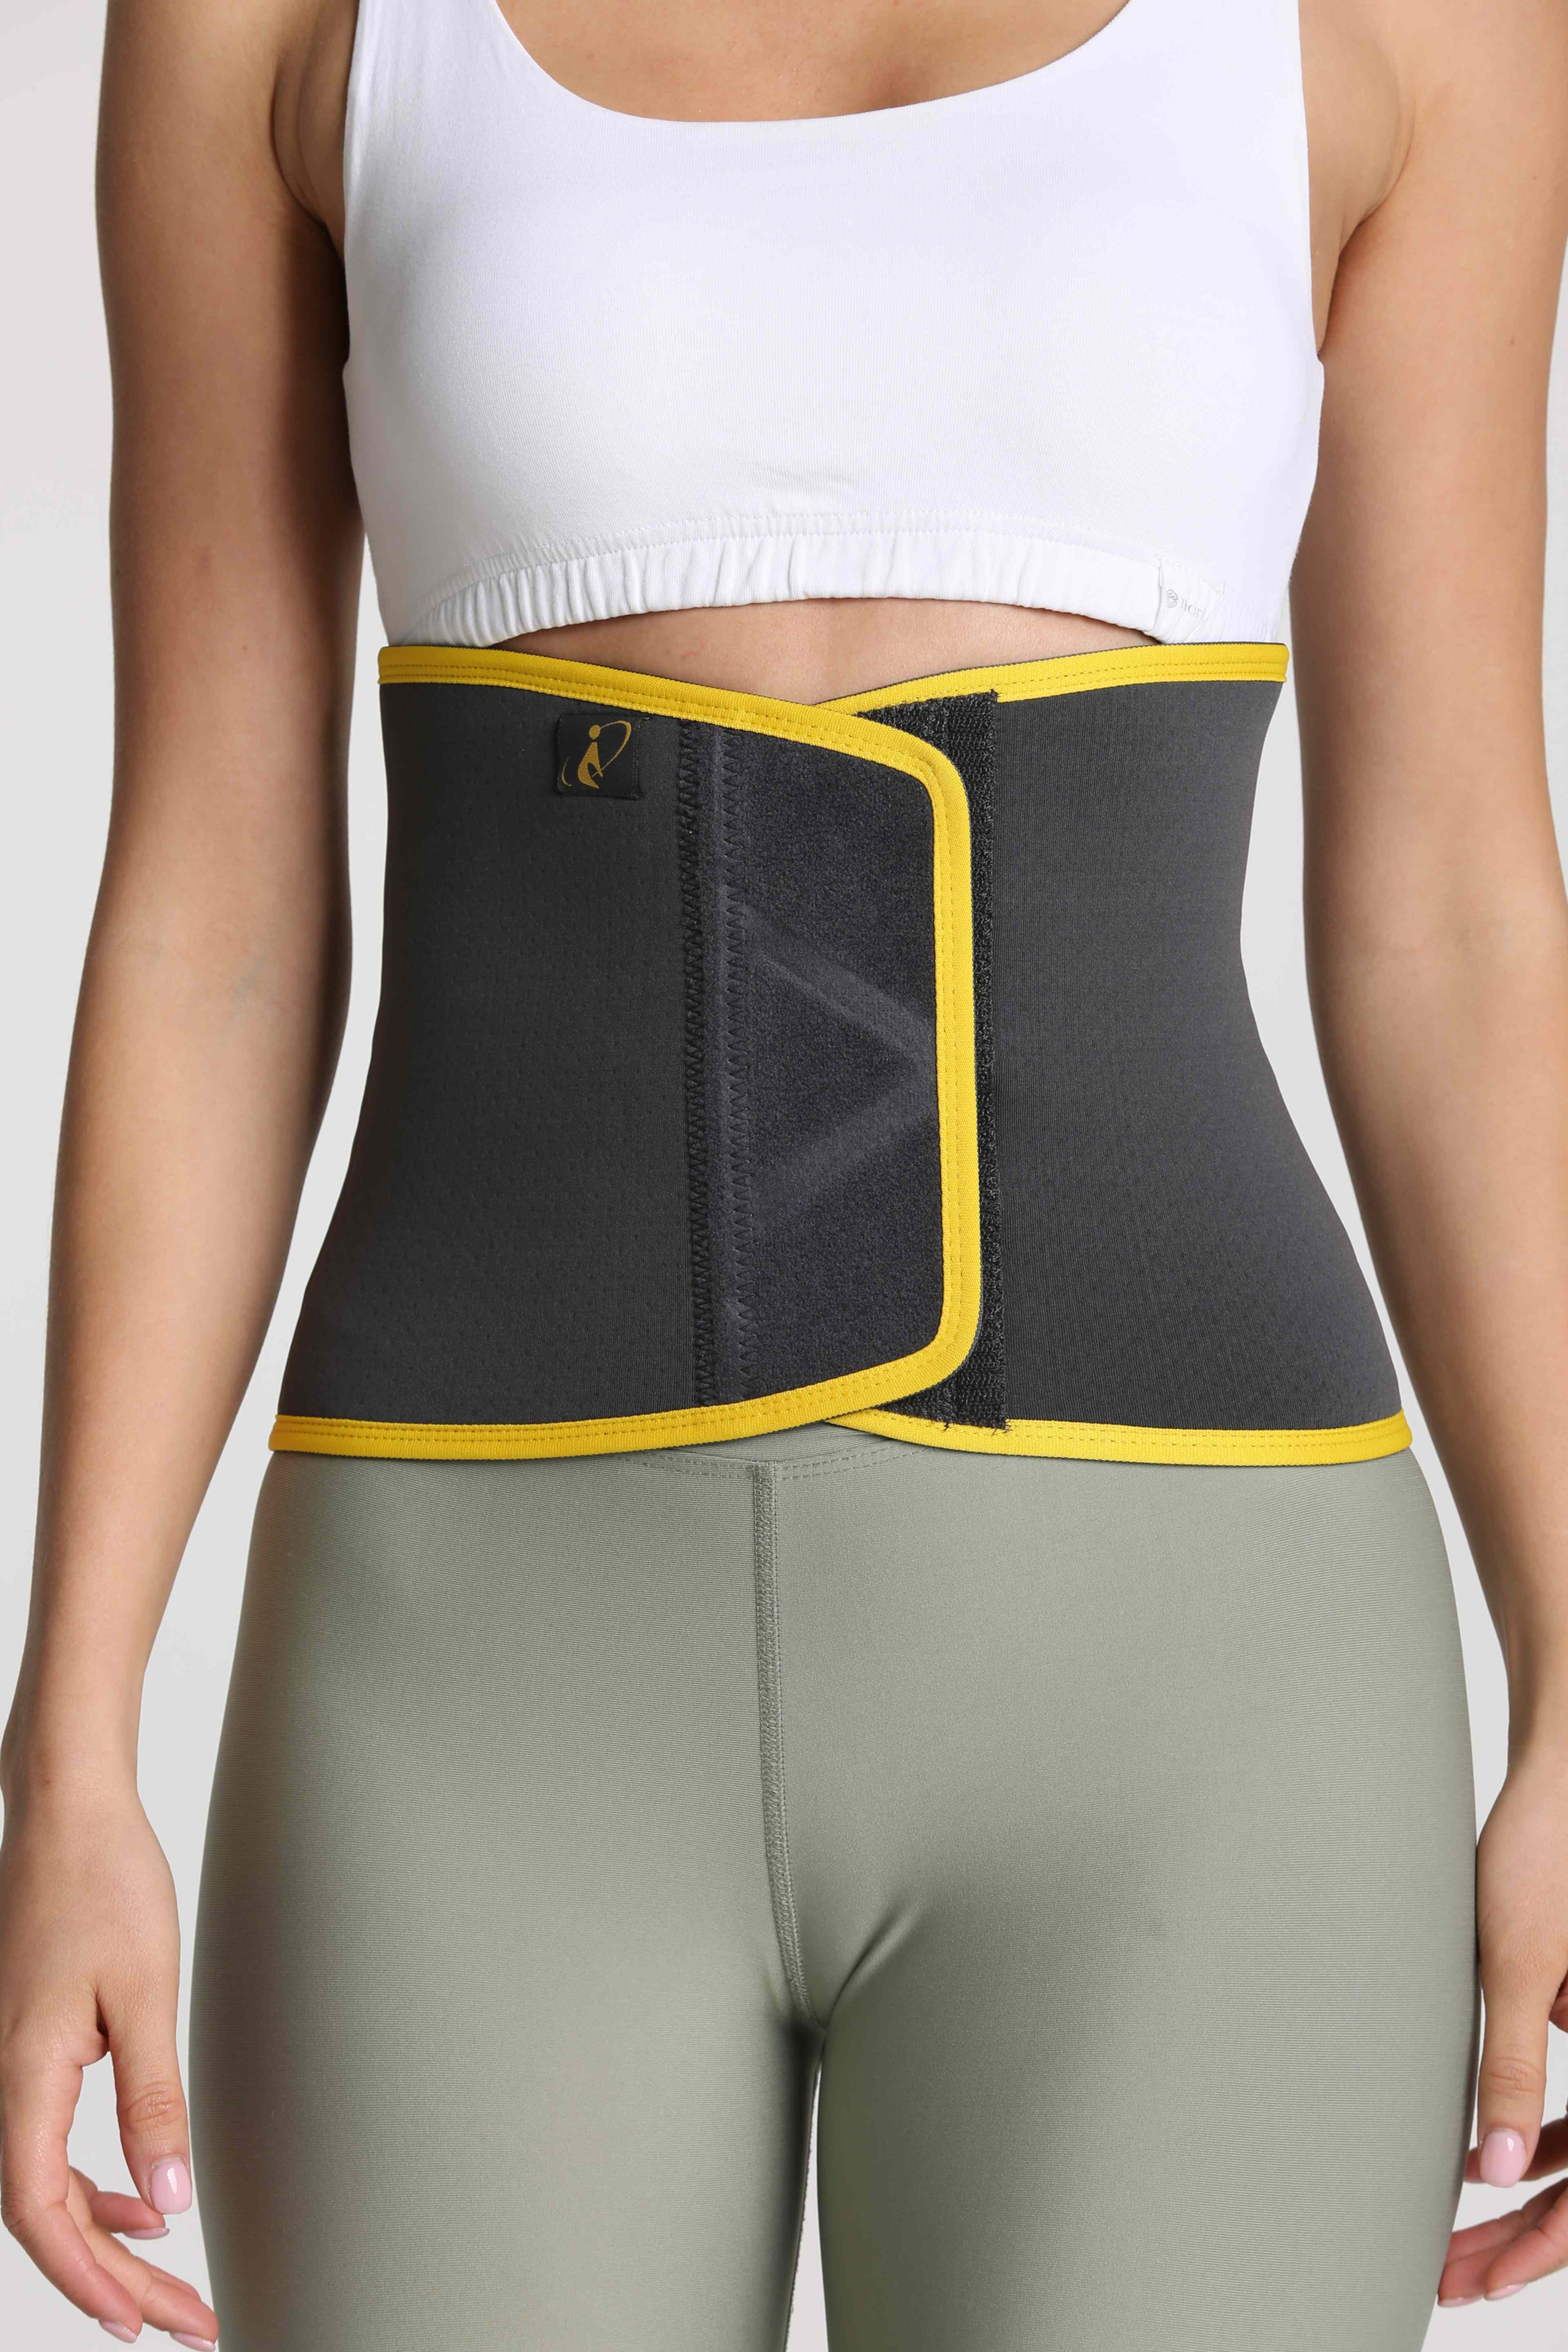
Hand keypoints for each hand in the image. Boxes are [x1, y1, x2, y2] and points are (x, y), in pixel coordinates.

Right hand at [0, 1771, 218, 2343]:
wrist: (70, 1813)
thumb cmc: (103, 1882)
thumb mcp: (146, 1991)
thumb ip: (153, 2099)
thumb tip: (169, 2200)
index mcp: (25, 2075)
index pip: (44, 2213)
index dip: (91, 2278)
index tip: (145, 2323)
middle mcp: (7, 2081)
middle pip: (49, 2214)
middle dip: (115, 2280)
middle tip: (185, 2324)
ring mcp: (14, 2067)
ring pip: (48, 2187)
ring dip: (108, 2239)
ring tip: (169, 2283)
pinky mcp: (32, 2051)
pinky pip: (51, 2145)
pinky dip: (97, 2186)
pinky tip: (141, 2199)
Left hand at [1439, 1741, 1567, 2307]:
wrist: (1556, 1778)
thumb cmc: (1540, 1852)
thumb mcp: (1515, 1964)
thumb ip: (1513, 2066)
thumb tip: (1500, 2173)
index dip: (1547, 2245)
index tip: (1485, 2278)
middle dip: (1525, 2239)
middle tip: (1453, 2277)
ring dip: (1522, 2200)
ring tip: (1452, 2243)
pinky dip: (1530, 2142)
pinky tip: (1476, 2166)